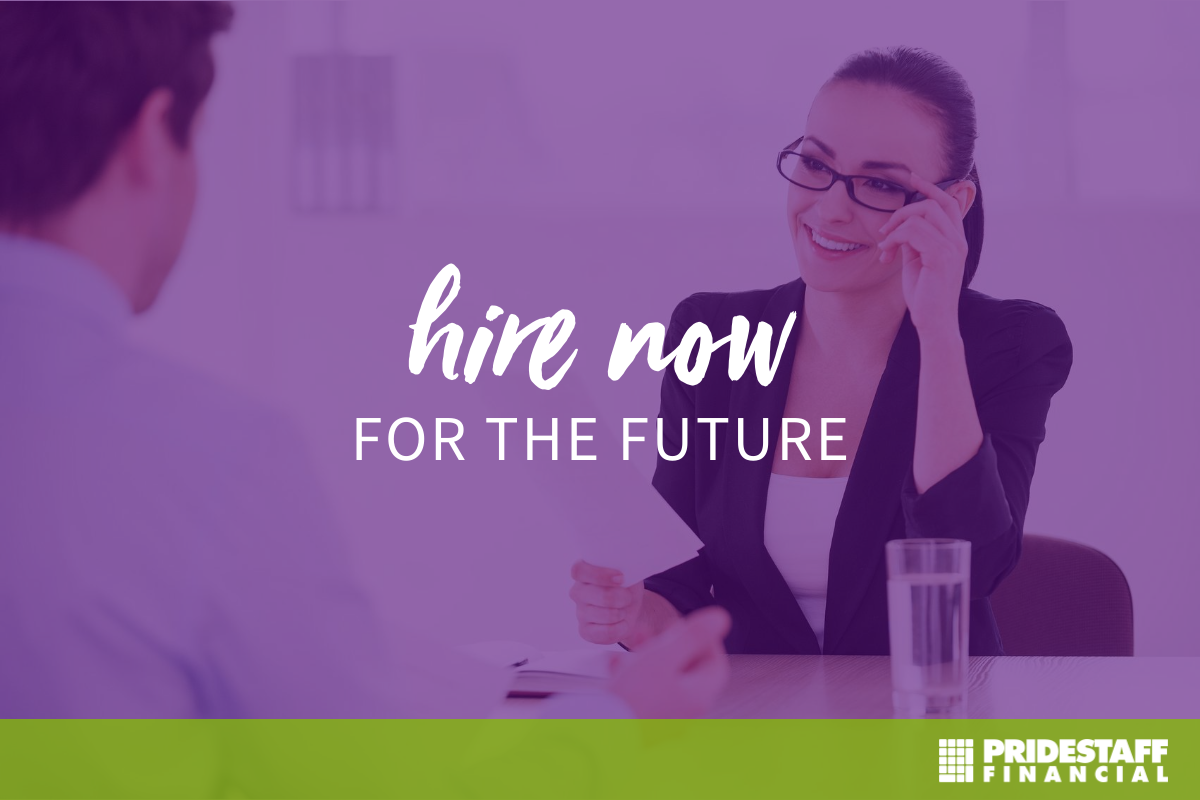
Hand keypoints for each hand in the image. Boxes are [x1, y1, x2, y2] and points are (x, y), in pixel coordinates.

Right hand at [569, 560, 644, 645]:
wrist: (630, 609)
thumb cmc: (627, 587)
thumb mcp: (628, 573)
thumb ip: (623, 569)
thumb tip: (625, 572)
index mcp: (583, 573)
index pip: (579, 570)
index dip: (600, 575)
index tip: (621, 578)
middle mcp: (577, 592)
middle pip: (599, 594)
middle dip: (621, 597)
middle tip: (628, 598)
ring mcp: (580, 612)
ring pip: (606, 615)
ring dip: (622, 613)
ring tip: (623, 610)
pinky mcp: (585, 631)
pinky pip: (607, 632)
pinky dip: (621, 628)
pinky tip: (622, 623)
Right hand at [606, 606, 731, 717]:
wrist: (600, 731)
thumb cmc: (632, 697)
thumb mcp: (664, 656)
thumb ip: (693, 636)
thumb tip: (720, 619)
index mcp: (698, 695)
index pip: (716, 663)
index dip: (706, 639)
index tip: (691, 625)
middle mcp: (686, 709)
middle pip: (690, 669)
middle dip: (674, 643)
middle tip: (661, 630)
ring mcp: (666, 716)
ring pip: (667, 676)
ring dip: (652, 653)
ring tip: (635, 641)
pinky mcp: (645, 718)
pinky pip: (647, 689)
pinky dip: (637, 672)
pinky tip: (619, 664)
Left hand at [877, 171, 971, 336]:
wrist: (934, 322)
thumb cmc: (924, 296)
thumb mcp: (917, 262)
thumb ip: (914, 242)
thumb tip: (900, 228)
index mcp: (955, 240)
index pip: (949, 202)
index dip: (931, 187)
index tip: (912, 177)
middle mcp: (958, 240)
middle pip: (934, 203)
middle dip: (904, 210)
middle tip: (885, 230)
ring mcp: (952, 247)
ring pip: (921, 215)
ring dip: (895, 228)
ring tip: (885, 248)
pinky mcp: (941, 256)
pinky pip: (913, 231)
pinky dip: (894, 239)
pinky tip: (887, 254)